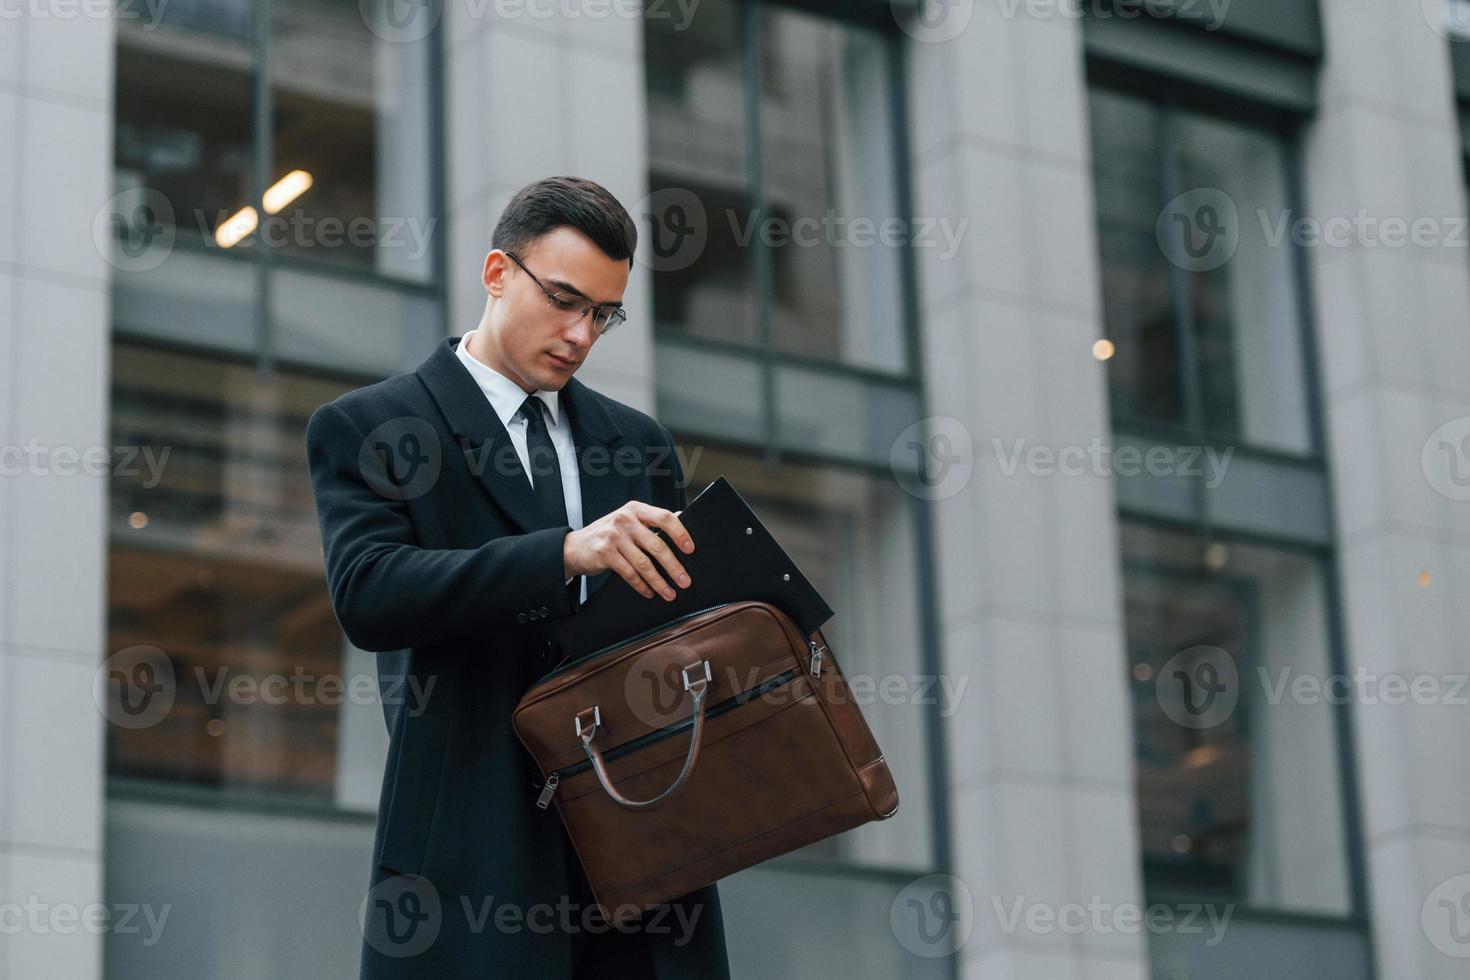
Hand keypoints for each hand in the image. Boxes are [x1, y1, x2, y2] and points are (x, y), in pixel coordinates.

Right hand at [563, 501, 694, 600]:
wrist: (574, 546)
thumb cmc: (607, 534)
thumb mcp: (627, 521)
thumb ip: (650, 523)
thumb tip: (681, 524)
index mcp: (635, 509)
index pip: (664, 517)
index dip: (680, 533)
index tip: (691, 549)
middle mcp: (625, 519)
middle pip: (657, 544)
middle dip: (674, 566)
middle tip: (685, 580)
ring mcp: (614, 536)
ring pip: (644, 563)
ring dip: (659, 581)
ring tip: (670, 592)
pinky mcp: (605, 554)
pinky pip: (630, 573)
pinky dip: (642, 585)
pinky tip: (650, 592)